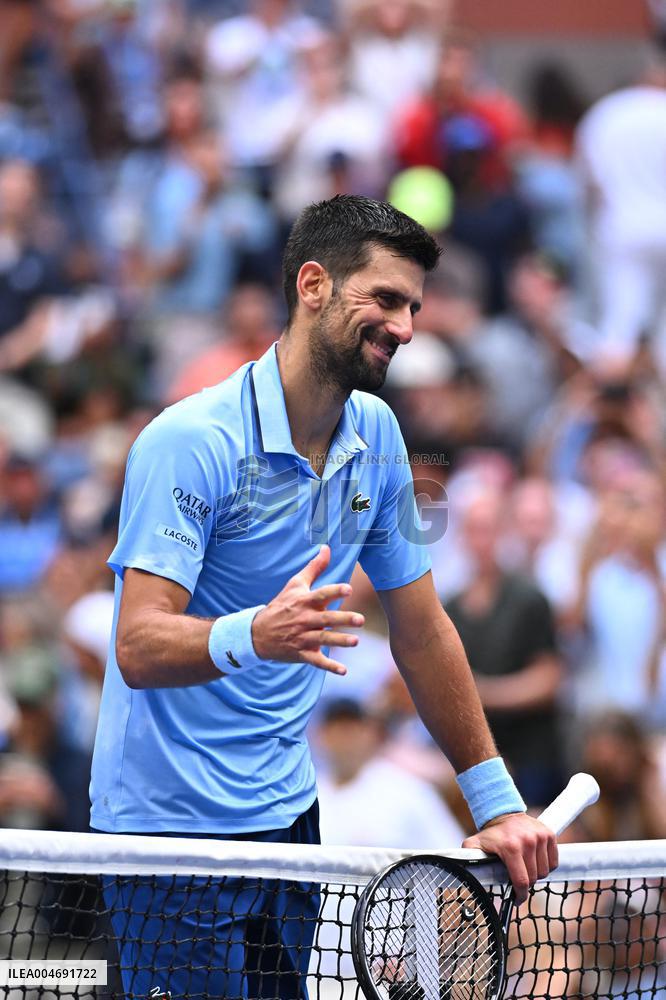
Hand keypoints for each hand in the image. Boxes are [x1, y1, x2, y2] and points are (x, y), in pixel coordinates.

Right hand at [251, 544, 363, 673]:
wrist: (258, 633)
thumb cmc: (282, 605)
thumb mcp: (295, 585)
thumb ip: (314, 567)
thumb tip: (327, 548)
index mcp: (304, 602)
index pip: (321, 595)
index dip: (334, 591)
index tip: (348, 589)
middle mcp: (304, 619)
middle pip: (325, 619)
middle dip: (343, 619)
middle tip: (360, 620)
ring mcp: (302, 637)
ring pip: (323, 640)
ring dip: (339, 641)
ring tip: (355, 641)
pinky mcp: (302, 653)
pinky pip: (316, 661)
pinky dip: (329, 666)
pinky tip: (343, 670)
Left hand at [463, 812, 558, 903]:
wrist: (504, 813)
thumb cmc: (490, 834)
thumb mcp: (474, 845)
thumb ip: (467, 859)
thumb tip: (463, 875)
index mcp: (510, 847)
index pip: (521, 881)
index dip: (519, 896)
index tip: (516, 900)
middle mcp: (528, 841)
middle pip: (534, 878)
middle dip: (526, 883)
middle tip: (518, 879)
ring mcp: (540, 837)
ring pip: (545, 871)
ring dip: (536, 873)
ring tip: (525, 867)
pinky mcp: (549, 834)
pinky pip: (554, 861)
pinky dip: (546, 865)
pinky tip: (535, 860)